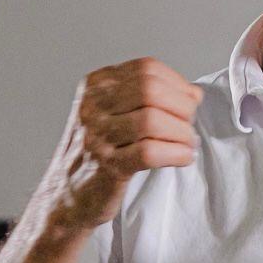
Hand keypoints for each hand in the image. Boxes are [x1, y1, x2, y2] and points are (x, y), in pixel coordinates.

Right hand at [43, 57, 202, 229]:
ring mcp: (97, 136)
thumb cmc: (100, 151)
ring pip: (152, 121)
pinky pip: (150, 152)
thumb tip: (194, 94)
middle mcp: (93, 106)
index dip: (177, 84)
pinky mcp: (107, 166)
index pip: (146, 69)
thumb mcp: (117, 113)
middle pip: (151, 90)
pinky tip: (183, 157)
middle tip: (188, 125)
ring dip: (182, 133)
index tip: (189, 102)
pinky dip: (176, 153)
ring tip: (187, 144)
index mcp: (96, 86)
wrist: (68, 194)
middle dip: (182, 107)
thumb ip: (153, 99)